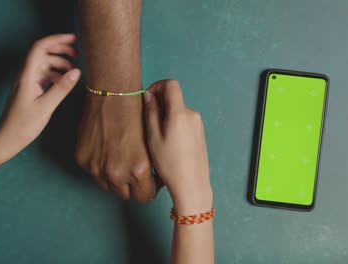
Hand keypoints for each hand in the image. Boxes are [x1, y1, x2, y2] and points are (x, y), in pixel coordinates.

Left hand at [0, 34, 80, 158]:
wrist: (7, 138)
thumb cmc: (23, 125)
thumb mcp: (46, 106)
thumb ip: (61, 88)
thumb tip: (77, 71)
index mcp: (28, 75)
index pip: (40, 48)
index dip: (56, 40)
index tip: (73, 39)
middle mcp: (27, 75)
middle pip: (43, 53)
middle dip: (60, 49)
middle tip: (77, 54)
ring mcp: (28, 82)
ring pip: (45, 64)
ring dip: (60, 63)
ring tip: (74, 70)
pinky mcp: (31, 90)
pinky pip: (45, 76)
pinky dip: (56, 74)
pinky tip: (65, 81)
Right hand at [76, 95, 154, 202]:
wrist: (113, 94)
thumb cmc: (137, 113)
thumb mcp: (152, 143)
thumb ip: (149, 166)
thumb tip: (149, 180)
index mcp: (138, 169)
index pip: (144, 197)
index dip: (148, 189)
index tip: (148, 183)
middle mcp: (116, 173)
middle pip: (125, 195)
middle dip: (131, 186)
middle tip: (134, 173)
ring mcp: (96, 168)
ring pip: (108, 186)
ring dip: (115, 179)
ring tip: (120, 161)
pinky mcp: (82, 160)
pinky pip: (93, 173)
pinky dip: (100, 167)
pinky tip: (107, 152)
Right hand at [143, 80, 211, 214]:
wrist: (191, 184)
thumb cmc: (170, 164)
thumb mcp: (153, 137)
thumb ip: (150, 112)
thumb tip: (149, 95)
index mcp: (180, 113)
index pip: (171, 84)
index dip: (157, 86)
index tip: (148, 99)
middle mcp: (192, 114)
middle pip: (173, 99)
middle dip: (159, 105)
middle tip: (148, 123)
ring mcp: (198, 124)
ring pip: (178, 111)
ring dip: (166, 116)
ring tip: (157, 137)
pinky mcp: (200, 133)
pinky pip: (184, 121)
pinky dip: (174, 125)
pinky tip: (168, 143)